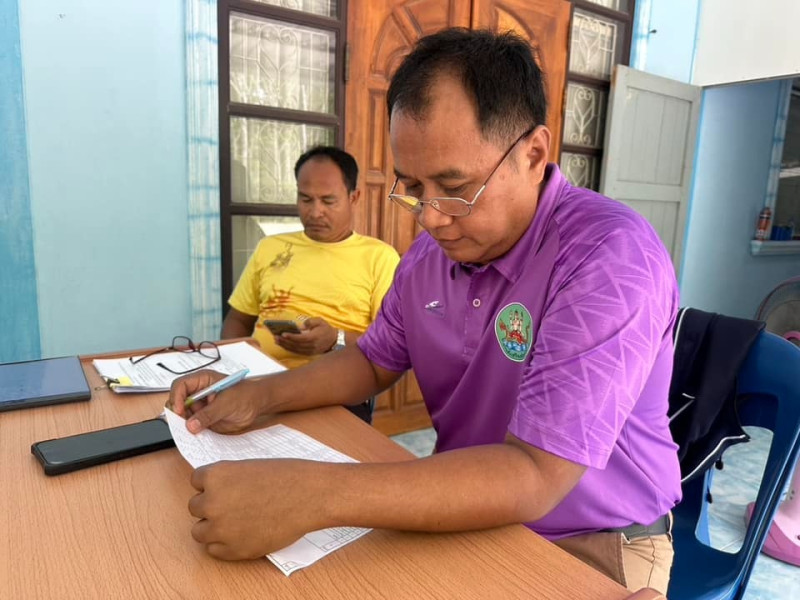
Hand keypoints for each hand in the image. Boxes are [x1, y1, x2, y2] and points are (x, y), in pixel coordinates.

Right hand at [167, 370, 265, 433]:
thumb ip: (209, 414)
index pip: (180, 386)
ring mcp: (200, 406)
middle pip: (177, 401)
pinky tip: (195, 435)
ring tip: (190, 432)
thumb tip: (191, 425)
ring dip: (183, 424)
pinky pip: (192, 425)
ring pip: (182, 415)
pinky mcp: (204, 418)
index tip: (180, 411)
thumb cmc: (246, 395)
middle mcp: (198, 392)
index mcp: (202, 380)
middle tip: (181, 425)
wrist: (257, 404)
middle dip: (177, 413)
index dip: (176, 398)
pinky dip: (191, 431)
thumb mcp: (227, 403)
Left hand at [188, 459, 326, 559]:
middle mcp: (212, 502)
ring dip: (213, 527)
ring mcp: (221, 528)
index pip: (196, 481)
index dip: (211, 485)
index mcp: (216, 476)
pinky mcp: (233, 550)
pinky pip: (213, 550)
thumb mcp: (249, 467)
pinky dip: (224, 544)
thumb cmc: (286, 477)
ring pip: (199, 531)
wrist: (309, 496)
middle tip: (233, 505)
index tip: (224, 488)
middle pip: (194, 507)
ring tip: (235, 522)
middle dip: (211, 506)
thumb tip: (216, 491)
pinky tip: (242, 533)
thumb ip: (228, 479)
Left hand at [274, 317, 337, 355]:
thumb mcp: (320, 321)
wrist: (334, 340)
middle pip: (295, 344)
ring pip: (295, 349)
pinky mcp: (309, 353)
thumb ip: (310, 322)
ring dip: (285, 345)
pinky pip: (297, 351)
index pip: (301, 338)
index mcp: (314, 337)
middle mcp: (311, 345)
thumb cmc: (326, 329)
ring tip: (276, 340)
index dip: (291, 336)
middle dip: (285, 341)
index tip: (283, 333)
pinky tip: (283, 345)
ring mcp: (310, 351)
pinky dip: (289, 348)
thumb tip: (301, 326)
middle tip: (275, 336)